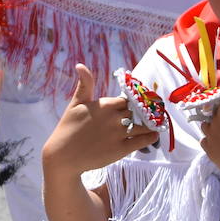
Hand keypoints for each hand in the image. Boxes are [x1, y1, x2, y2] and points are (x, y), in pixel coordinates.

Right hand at [42, 64, 156, 174]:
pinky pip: (142, 141)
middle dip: (144, 113)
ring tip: (156, 124)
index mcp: (105, 104)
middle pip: (138, 111)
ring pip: (144, 125)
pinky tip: (154, 135)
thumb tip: (80, 65)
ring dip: (152, 124)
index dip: (135, 102)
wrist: (63, 155)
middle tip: (151, 114)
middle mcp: (114, 118)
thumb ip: (85, 84)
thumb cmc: (68, 127)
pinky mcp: (121, 149)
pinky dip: (151, 137)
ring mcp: (119, 134)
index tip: (139, 104)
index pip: (129, 99)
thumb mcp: (76, 103)